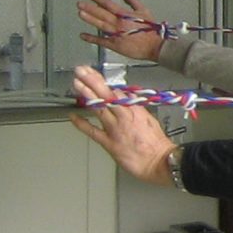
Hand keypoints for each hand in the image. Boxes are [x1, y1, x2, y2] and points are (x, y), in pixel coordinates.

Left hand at [68, 65, 177, 184]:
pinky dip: (81, 124)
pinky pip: (92, 131)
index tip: (93, 74)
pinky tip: (73, 116)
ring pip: (99, 108)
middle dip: (92, 81)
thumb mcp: (151, 120)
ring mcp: (114, 129)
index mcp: (136, 111)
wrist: (159, 162)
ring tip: (77, 84)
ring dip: (86, 95)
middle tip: (81, 71)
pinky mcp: (109, 143)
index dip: (103, 82)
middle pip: (106, 95)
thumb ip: (137, 108)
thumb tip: (129, 97)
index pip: (117, 92)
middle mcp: (124, 117)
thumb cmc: (156, 144)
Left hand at [78, 0, 164, 62]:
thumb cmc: (151, 31)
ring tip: (80, 13)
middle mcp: (118, 23)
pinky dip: (91, 38)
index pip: (107, 3)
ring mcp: (115, 34)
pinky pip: (100, 40)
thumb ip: (133, 1)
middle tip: (79, 3)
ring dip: (89, 18)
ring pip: (99, 24)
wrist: (155, 46)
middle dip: (89, 7)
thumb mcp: (144, 12)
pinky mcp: (114, 44)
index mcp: (125, 14)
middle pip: (100, 13)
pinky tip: (83, 35)